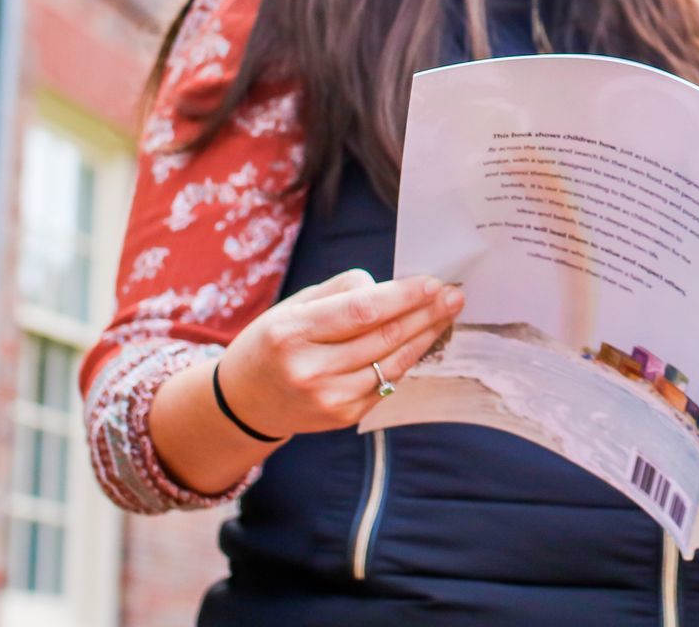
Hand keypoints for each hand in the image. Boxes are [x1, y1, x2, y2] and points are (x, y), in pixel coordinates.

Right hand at [215, 268, 463, 438]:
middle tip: (454, 295)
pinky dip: (406, 359)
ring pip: (392, 362)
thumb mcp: (294, 306)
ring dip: (426, 336)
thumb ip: (341, 291)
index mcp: (292, 333)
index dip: (403, 297)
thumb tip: (388, 286)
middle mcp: (310, 370)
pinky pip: (386, 383)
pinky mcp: (343, 416)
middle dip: (425, 314)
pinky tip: (421, 340)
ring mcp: (328, 399)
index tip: (433, 283)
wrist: (245, 401)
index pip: (361, 311)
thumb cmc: (273, 342)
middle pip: (384, 337)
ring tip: (447, 314)